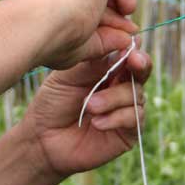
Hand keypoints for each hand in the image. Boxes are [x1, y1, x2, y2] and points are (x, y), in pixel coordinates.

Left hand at [20, 46, 151, 178]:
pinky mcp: (128, 133)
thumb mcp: (69, 77)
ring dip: (113, 98)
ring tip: (89, 106)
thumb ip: (94, 63)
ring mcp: (126, 110)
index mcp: (108, 71)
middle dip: (139, 65)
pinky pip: (134, 119)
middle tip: (133, 61)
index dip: (133, 50)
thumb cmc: (52, 104)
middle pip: (142, 72)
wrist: (42, 139)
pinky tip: (96, 123)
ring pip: (136, 95)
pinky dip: (116, 118)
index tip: (131, 47)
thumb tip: (123, 45)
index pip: (129, 55)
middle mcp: (121, 88)